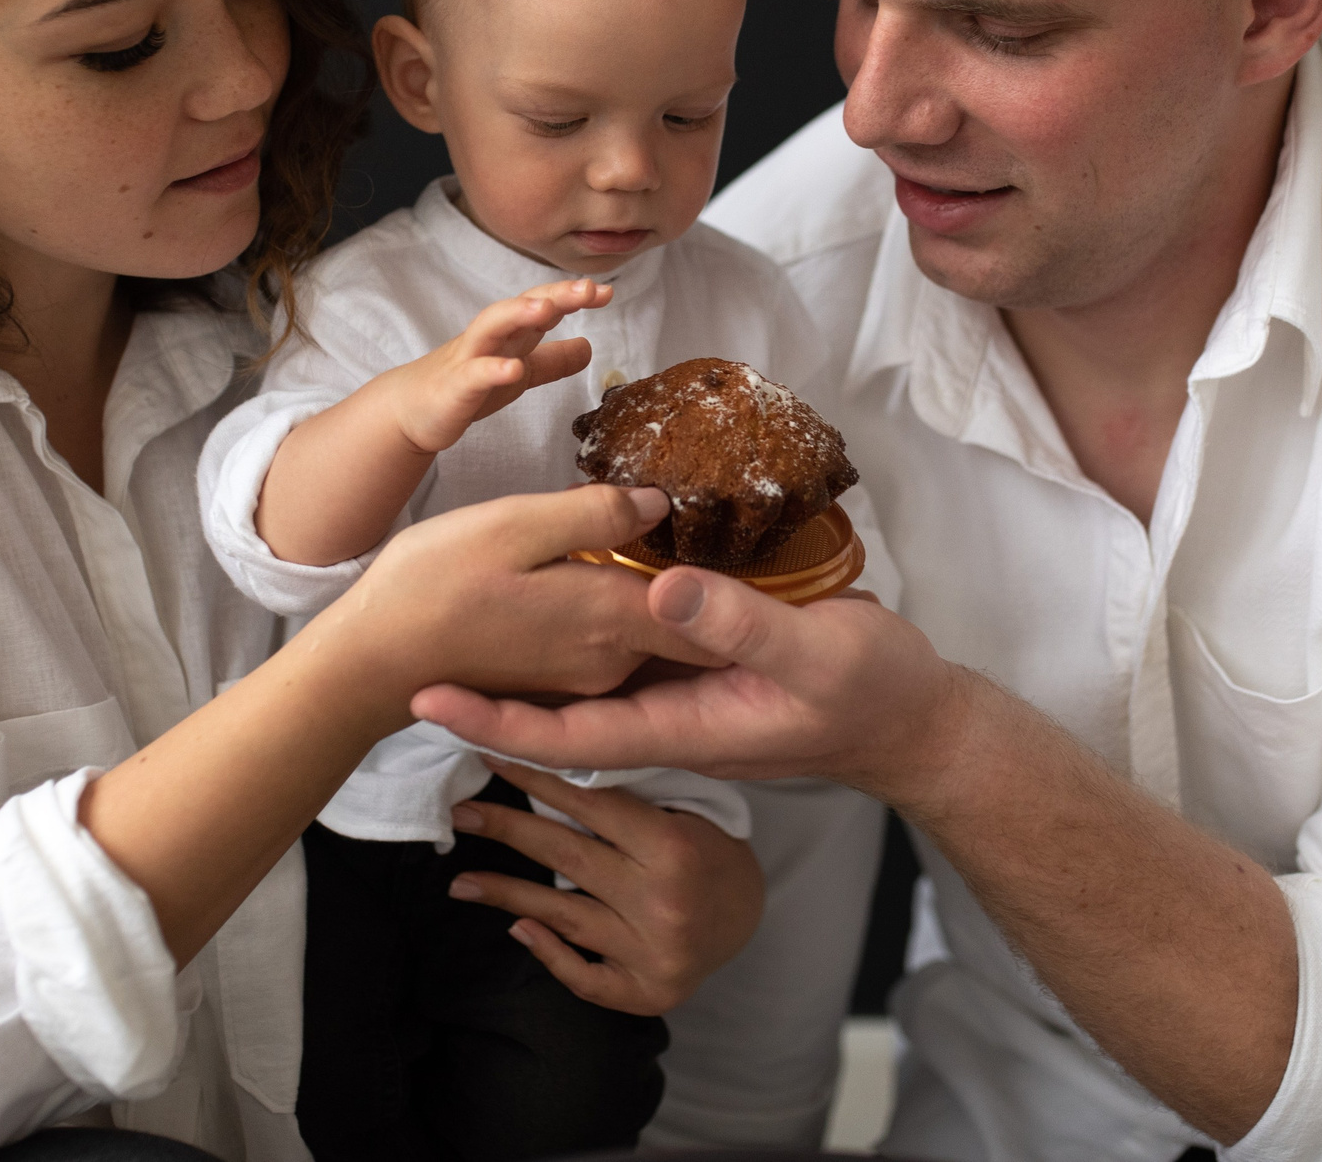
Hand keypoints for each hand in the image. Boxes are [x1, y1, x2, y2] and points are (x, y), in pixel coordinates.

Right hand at [309, 484, 727, 726]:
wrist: (372, 662)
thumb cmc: (432, 584)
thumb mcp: (512, 525)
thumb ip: (594, 516)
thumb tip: (662, 501)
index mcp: (611, 619)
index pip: (711, 607)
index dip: (748, 582)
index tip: (780, 550)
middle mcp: (610, 661)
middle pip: (688, 625)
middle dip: (720, 592)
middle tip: (754, 541)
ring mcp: (583, 678)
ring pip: (650, 635)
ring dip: (674, 603)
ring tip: (700, 550)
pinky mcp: (556, 683)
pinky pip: (614, 649)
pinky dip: (628, 619)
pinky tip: (622, 581)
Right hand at [377, 279, 609, 455]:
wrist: (411, 409)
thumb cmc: (467, 386)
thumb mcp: (520, 373)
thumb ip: (554, 361)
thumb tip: (590, 346)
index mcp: (509, 334)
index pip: (543, 305)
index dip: (572, 297)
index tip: (605, 292)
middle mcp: (490, 338)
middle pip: (521, 306)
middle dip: (554, 294)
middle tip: (587, 289)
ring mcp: (468, 359)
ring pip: (491, 327)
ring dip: (518, 314)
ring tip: (548, 309)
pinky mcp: (453, 388)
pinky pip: (473, 375)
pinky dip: (493, 370)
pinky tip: (513, 370)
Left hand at [412, 563, 974, 805]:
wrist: (914, 717)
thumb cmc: (870, 692)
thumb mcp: (811, 653)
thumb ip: (736, 623)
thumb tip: (659, 586)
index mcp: (680, 725)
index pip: (564, 736)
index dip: (492, 719)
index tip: (426, 697)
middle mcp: (667, 713)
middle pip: (556, 712)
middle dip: (486, 691)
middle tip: (407, 656)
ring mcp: (682, 693)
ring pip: (584, 682)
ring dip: (522, 661)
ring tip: (452, 625)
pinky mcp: (701, 666)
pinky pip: (624, 656)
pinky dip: (579, 631)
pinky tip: (554, 594)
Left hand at [445, 762, 763, 1015]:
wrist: (749, 917)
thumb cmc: (707, 850)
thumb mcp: (682, 809)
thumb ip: (626, 796)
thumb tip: (545, 768)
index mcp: (674, 848)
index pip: (591, 805)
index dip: (535, 777)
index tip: (489, 754)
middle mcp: (662, 903)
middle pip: (566, 858)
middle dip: (506, 830)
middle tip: (459, 812)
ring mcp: (653, 953)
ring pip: (562, 916)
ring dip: (505, 895)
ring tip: (460, 882)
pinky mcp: (647, 993)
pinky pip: (582, 977)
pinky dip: (547, 953)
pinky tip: (516, 929)